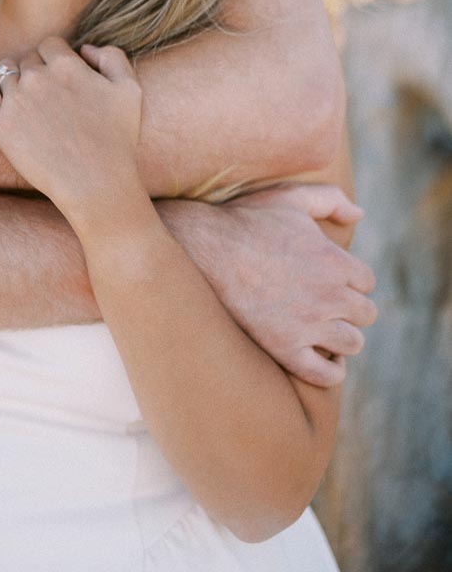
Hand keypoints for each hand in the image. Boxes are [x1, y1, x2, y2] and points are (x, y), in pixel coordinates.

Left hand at [0, 39, 144, 229]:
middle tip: (45, 96)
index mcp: (67, 65)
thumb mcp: (130, 89)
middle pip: (28, 59)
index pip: (50, 45)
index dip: (55, 59)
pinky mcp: (1, 122)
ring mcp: (17, 99)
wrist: (96, 183)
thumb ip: (112, 57)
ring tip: (23, 99)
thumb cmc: (117, 140)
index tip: (59, 78)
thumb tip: (84, 49)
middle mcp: (38, 77)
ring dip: (13, 79)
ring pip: (5, 71)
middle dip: (36, 71)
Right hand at [166, 184, 376, 386]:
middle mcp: (328, 295)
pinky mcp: (285, 349)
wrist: (203, 248)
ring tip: (323, 327)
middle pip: (365, 313)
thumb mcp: (289, 197)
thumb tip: (360, 213)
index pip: (367, 281)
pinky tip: (323, 356)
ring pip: (352, 343)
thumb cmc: (246, 220)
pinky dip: (332, 370)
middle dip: (350, 307)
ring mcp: (307, 325)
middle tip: (326, 301)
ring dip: (342, 336)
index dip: (351, 279)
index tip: (331, 278)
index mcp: (333, 260)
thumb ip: (330, 198)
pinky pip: (327, 374)